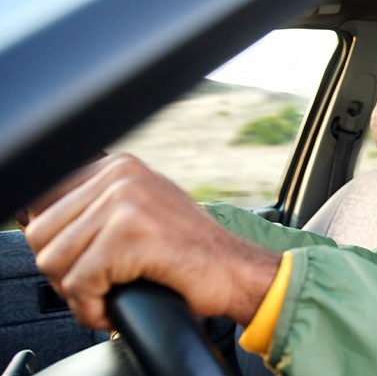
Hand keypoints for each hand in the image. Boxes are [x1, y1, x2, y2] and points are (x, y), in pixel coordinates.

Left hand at [23, 153, 279, 329]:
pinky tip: (111, 311)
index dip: (56, 245)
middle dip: (62, 273)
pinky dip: (90, 309)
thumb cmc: (191, 252)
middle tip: (94, 290)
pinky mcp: (130, 235)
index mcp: (118, 165)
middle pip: (42, 233)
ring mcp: (125, 202)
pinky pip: (80, 283)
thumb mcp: (142, 211)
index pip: (43, 202)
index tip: (81, 266)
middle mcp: (120, 175)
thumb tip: (39, 219)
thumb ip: (99, 205)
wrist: (236, 271)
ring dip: (76, 294)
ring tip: (104, 300)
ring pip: (54, 260)